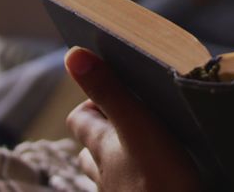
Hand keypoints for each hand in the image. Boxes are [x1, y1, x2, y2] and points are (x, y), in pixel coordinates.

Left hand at [64, 47, 200, 190]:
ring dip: (119, 159)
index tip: (120, 90)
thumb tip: (72, 54)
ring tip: (145, 147)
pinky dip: (138, 180)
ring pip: (109, 172)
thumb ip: (110, 91)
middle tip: (136, 115)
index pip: (80, 118)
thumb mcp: (138, 126)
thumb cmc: (160, 180)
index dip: (92, 101)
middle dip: (105, 131)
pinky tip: (159, 176)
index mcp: (102, 147)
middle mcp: (106, 173)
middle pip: (90, 148)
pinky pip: (131, 189)